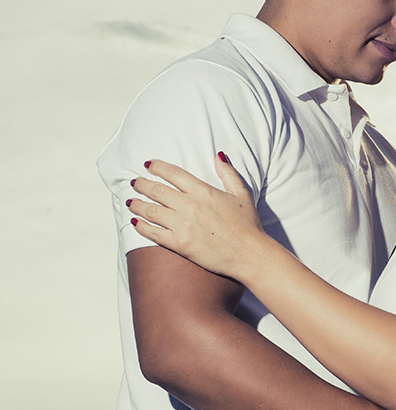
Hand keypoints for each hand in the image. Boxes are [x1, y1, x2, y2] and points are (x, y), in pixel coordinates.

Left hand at [128, 154, 268, 280]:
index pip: (173, 173)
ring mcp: (182, 226)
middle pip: (157, 190)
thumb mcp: (242, 194)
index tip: (148, 164)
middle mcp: (189, 206)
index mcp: (204, 192)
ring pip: (150, 210)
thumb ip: (228, 173)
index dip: (157, 167)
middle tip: (134, 182)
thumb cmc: (248, 225)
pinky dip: (141, 227)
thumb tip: (218, 154)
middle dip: (142, 184)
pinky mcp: (179, 245)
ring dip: (137, 204)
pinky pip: (153, 233)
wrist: (250, 255)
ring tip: (131, 202)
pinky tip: (135, 222)